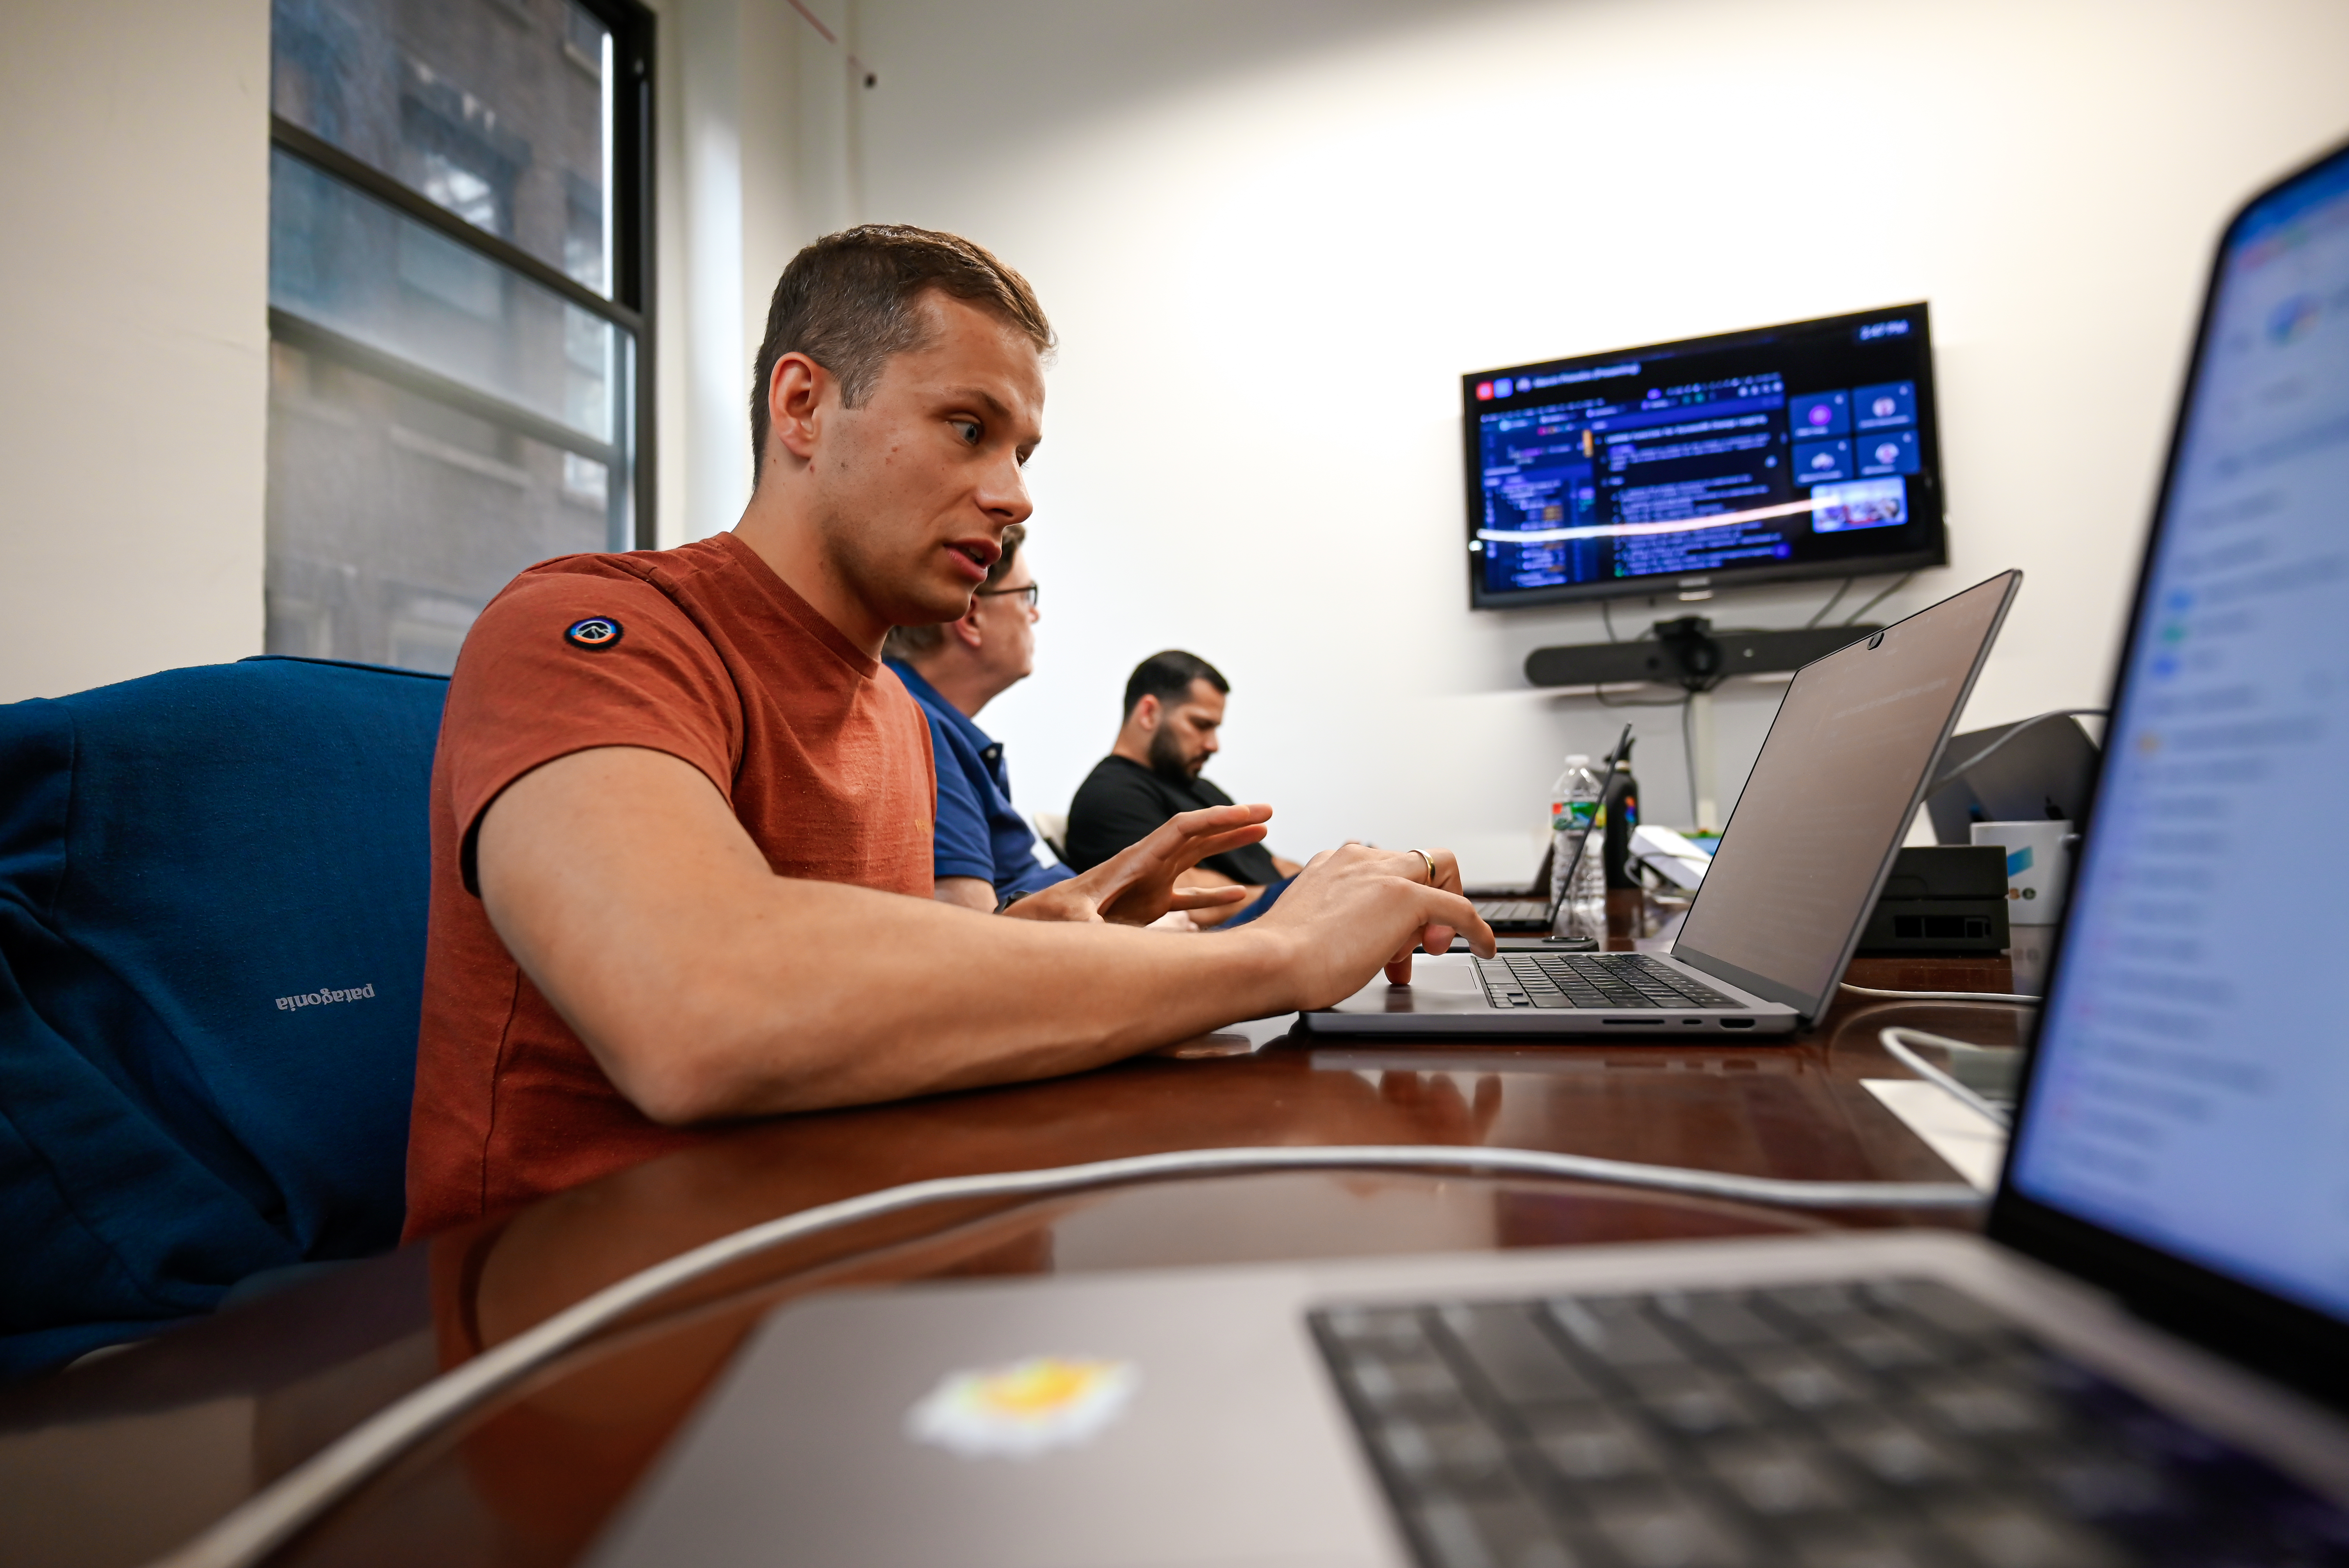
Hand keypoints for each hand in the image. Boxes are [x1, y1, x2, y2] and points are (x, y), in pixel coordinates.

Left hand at [1005, 803, 1273, 926]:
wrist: (1041, 921)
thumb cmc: (1053, 916)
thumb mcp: (1071, 918)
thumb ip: (1090, 925)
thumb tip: (1099, 937)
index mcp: (1137, 859)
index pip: (1184, 828)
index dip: (1218, 818)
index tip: (1251, 813)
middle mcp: (1149, 864)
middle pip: (1198, 834)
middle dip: (1232, 822)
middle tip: (1268, 812)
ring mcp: (1151, 882)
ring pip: (1198, 857)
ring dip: (1228, 845)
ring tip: (1262, 834)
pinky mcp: (1149, 904)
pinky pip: (1190, 897)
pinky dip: (1215, 896)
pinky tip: (1239, 896)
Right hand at [1245, 843, 1495, 1009]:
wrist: (1272, 961)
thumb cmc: (1282, 958)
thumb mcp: (1313, 925)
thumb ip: (1338, 920)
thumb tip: (1363, 939)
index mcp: (1334, 864)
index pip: (1384, 867)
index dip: (1399, 899)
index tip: (1396, 933)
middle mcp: (1359, 860)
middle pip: (1416, 865)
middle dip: (1423, 906)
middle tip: (1419, 945)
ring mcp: (1384, 875)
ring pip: (1439, 875)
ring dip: (1439, 915)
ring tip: (1429, 952)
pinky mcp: (1406, 898)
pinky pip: (1460, 908)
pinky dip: (1478, 929)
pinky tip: (1484, 948)